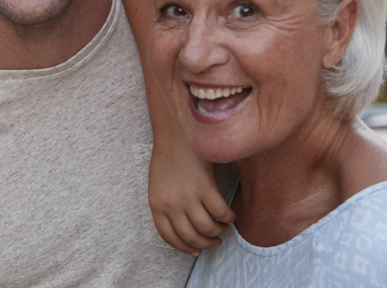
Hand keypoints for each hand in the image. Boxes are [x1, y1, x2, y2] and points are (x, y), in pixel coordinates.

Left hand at [148, 139, 234, 254]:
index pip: (169, 236)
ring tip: (223, 227)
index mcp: (156, 204)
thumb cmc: (168, 158)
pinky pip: (221, 213)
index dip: (184, 247)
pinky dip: (229, 218)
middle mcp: (171, 204)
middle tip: (214, 242)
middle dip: (205, 244)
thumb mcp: (158, 185)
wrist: (177, 135)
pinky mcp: (206, 188)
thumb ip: (166, 205)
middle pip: (190, 236)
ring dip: (218, 232)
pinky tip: (231, 215)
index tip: (195, 251)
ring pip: (208, 228)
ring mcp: (189, 197)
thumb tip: (183, 226)